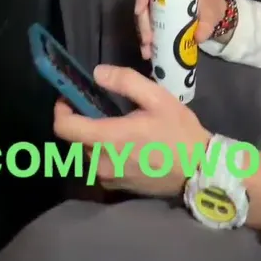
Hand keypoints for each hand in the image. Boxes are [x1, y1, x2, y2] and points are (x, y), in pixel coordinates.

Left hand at [54, 64, 209, 196]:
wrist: (199, 170)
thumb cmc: (178, 132)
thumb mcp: (157, 98)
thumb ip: (125, 82)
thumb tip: (97, 73)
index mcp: (108, 138)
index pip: (64, 127)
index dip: (61, 110)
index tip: (69, 97)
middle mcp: (101, 162)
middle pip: (73, 140)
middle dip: (79, 121)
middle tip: (95, 106)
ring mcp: (108, 178)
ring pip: (85, 154)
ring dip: (91, 138)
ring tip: (112, 125)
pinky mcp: (116, 187)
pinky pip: (98, 167)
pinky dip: (102, 153)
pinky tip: (122, 145)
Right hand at [134, 0, 226, 60]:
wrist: (215, 16)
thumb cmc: (211, 8)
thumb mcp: (211, 13)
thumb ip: (206, 24)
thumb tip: (196, 37)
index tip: (139, 11)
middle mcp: (162, 0)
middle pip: (145, 8)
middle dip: (143, 25)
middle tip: (147, 40)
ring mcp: (160, 13)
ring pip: (145, 22)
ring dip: (143, 37)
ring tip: (147, 52)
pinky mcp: (161, 26)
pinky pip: (150, 33)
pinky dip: (148, 44)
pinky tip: (149, 54)